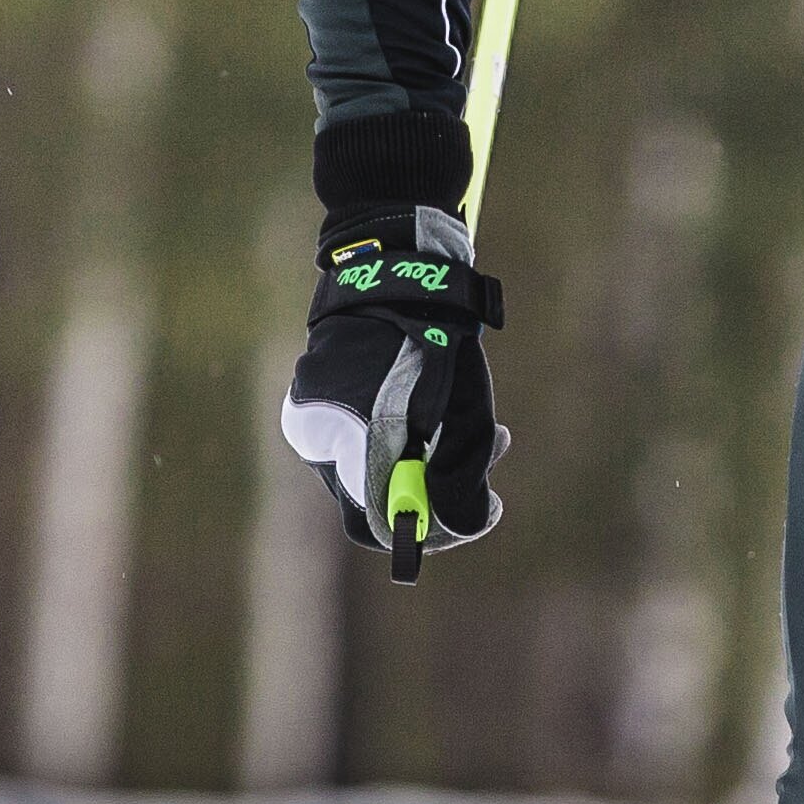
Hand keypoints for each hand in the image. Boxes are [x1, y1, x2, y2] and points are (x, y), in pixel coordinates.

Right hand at [281, 204, 506, 582]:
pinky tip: (446, 409)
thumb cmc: (434, 343)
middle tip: (490, 461)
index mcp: (353, 445)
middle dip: (443, 487)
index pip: (381, 525)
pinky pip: (361, 436)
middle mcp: (321, 439)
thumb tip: (460, 526)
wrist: (392, 272)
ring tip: (487, 428)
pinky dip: (407, 435)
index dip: (432, 531)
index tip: (480, 515)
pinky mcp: (316, 401)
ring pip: (377, 467)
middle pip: (382, 498)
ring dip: (433, 459)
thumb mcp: (465, 417)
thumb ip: (460, 481)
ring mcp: (312, 419)